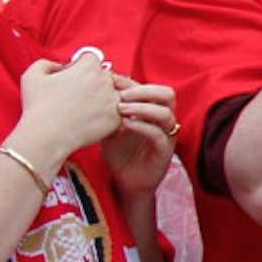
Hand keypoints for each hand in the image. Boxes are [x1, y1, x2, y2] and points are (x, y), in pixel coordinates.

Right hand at [8, 54, 121, 171]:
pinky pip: (116, 114)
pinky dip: (105, 117)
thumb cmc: (38, 105)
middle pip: (104, 76)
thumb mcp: (32, 75)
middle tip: (77, 96)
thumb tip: (60, 66)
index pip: (90, 59)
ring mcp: (114, 101)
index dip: (79, 66)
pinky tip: (89, 121)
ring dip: (102, 99)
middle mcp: (105, 81)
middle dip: (93, 82)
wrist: (47, 135)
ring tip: (83, 109)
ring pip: (113, 95)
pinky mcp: (117, 119)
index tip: (71, 77)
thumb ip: (48, 63)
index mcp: (88, 67)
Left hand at [101, 77, 177, 201]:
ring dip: (142, 107)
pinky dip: (141, 126)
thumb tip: (94, 87)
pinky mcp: (164, 151)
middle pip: (167, 94)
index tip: (110, 81)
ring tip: (120, 109)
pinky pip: (158, 135)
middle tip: (122, 94)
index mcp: (153, 110)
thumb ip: (109, 108)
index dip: (132, 82)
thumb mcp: (111, 125)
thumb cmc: (119, 151)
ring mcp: (167, 135)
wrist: (125, 180)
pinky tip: (124, 125)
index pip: (150, 88)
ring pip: (165, 113)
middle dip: (144, 91)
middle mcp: (164, 120)